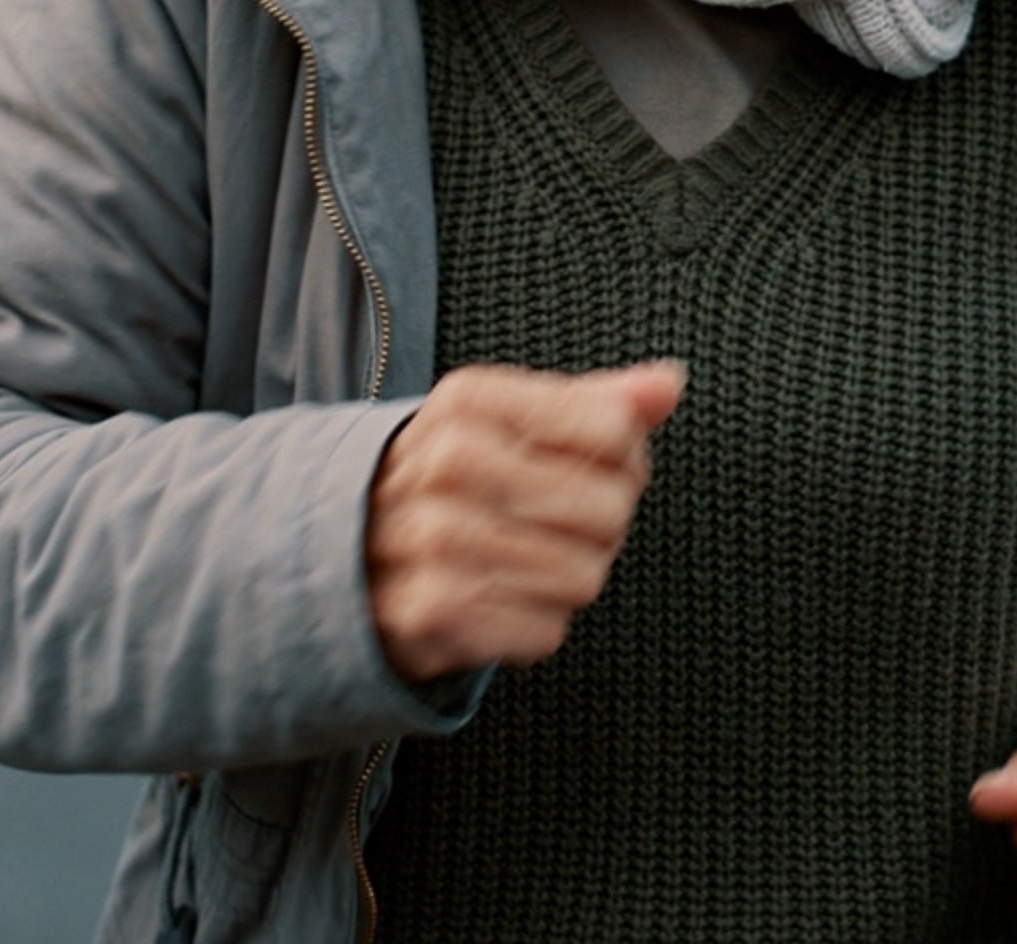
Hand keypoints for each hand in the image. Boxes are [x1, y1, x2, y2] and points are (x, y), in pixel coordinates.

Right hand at [365, 360, 682, 685]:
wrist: (347, 554)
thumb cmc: (452, 481)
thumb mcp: (510, 421)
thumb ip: (596, 402)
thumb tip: (669, 385)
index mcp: (468, 401)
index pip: (614, 431)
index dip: (620, 458)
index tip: (580, 466)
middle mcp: (446, 464)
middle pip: (609, 507)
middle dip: (597, 526)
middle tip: (549, 525)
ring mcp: (435, 540)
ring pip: (584, 576)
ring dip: (566, 580)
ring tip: (520, 562)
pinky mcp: (433, 613)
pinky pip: (546, 632)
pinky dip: (532, 626)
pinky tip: (495, 601)